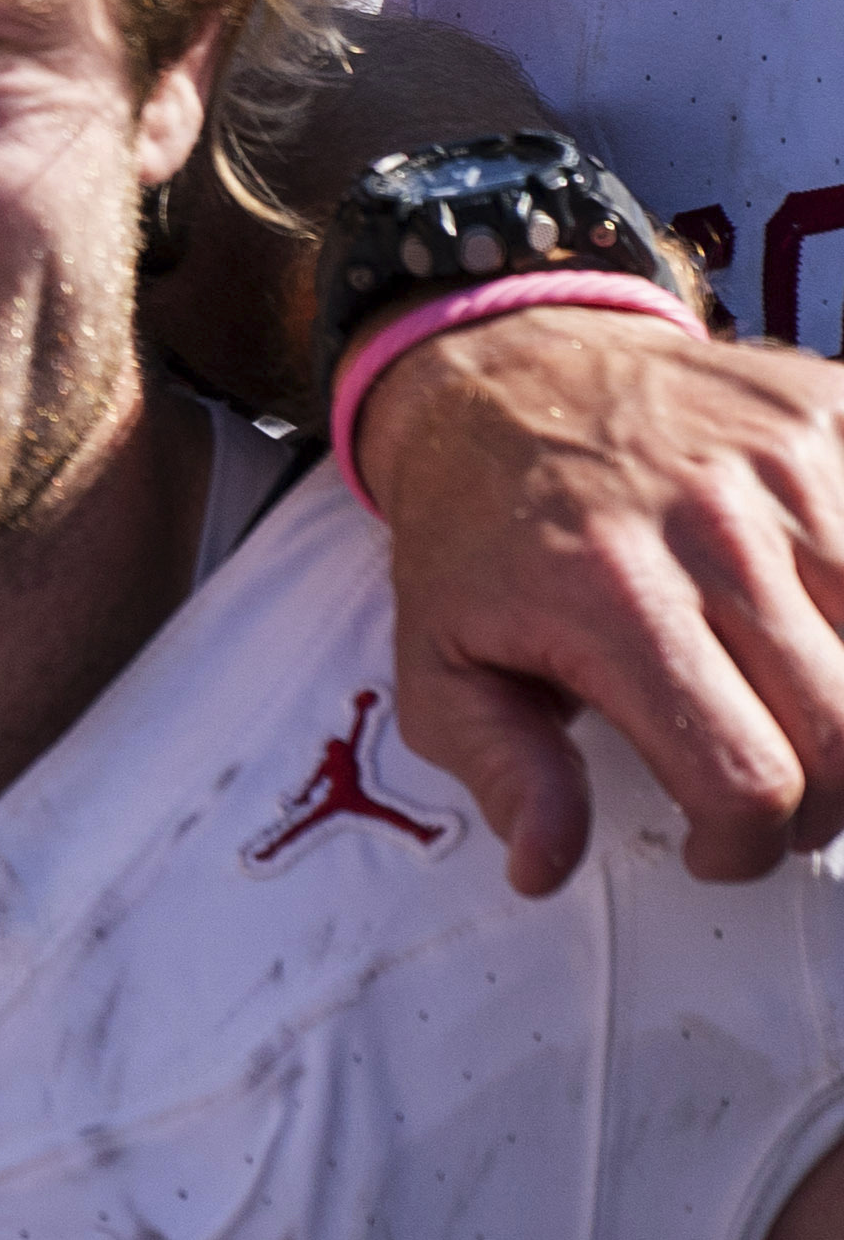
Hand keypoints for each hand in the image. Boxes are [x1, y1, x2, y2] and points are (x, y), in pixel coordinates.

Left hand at [351, 299, 843, 889]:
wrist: (499, 372)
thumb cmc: (473, 528)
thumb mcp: (437, 657)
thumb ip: (501, 769)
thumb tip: (544, 867)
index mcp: (609, 598)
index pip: (747, 776)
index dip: (745, 846)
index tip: (714, 846)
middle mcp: (713, 529)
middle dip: (821, 804)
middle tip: (771, 802)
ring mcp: (789, 467)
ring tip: (796, 717)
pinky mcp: (835, 419)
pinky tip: (817, 632)